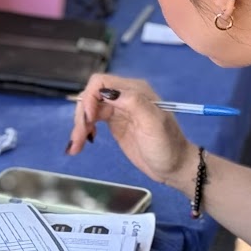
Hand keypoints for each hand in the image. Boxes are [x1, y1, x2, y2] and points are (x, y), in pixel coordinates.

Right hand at [68, 75, 196, 192]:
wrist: (174, 167)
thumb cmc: (167, 146)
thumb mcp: (154, 124)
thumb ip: (134, 103)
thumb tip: (108, 93)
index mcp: (135, 91)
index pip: (102, 82)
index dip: (89, 98)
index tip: (88, 119)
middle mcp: (125, 96)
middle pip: (91, 96)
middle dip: (81, 115)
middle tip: (78, 138)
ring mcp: (119, 110)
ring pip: (89, 109)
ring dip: (79, 126)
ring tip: (76, 146)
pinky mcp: (114, 123)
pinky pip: (92, 120)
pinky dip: (83, 130)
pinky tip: (81, 143)